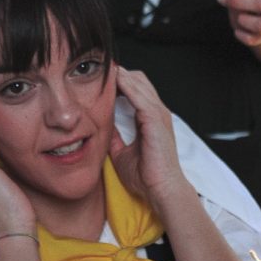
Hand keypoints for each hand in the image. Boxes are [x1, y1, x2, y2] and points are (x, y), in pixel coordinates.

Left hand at [109, 67, 188, 212]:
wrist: (160, 189)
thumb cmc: (146, 176)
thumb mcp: (122, 152)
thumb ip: (115, 137)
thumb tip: (101, 128)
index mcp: (151, 119)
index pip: (137, 90)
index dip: (120, 82)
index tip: (101, 79)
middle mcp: (157, 113)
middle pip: (139, 80)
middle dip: (120, 74)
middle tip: (99, 72)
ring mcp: (158, 114)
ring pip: (139, 83)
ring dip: (122, 75)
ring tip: (104, 70)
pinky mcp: (155, 119)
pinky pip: (140, 96)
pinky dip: (127, 86)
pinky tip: (114, 81)